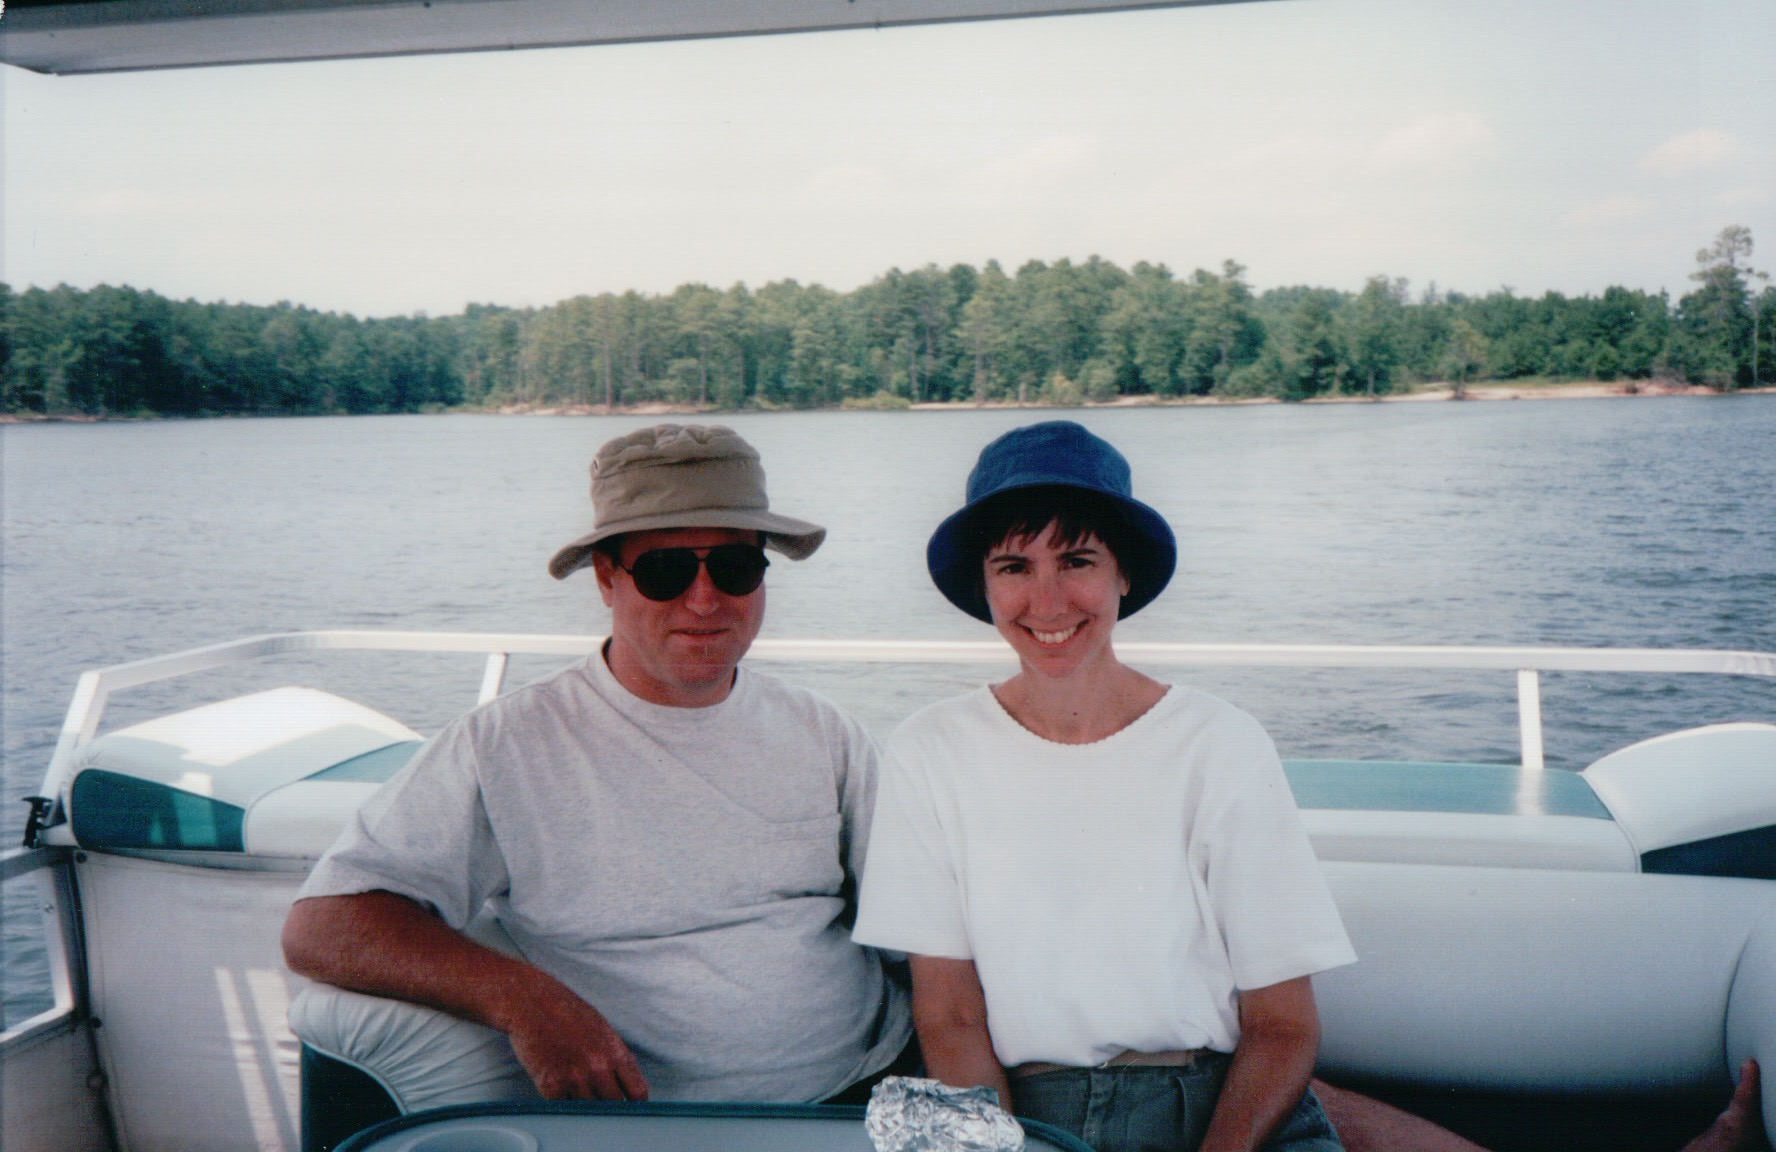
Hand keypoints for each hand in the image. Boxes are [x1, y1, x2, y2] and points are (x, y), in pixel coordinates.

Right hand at [502, 985, 650, 1100]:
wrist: (530, 1002)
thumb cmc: (565, 1012)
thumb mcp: (601, 1030)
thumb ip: (613, 1057)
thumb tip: (624, 1083)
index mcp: (615, 1052)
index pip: (637, 1092)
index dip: (633, 1104)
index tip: (627, 1107)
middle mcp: (599, 1068)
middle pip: (612, 1105)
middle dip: (605, 1104)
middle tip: (595, 1098)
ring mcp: (575, 1078)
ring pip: (586, 1110)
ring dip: (581, 1105)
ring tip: (571, 1087)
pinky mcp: (550, 1085)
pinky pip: (561, 1107)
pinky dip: (559, 1103)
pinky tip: (555, 1087)